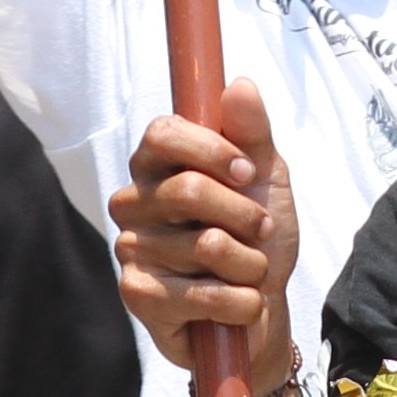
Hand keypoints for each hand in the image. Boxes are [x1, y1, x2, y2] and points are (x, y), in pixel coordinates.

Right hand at [111, 76, 300, 391]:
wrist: (262, 311)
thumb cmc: (256, 240)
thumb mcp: (265, 180)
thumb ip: (252, 134)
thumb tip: (240, 85)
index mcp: (157, 167)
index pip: (162, 133)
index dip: (210, 149)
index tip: (247, 170)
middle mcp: (134, 204)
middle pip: (189, 189)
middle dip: (246, 214)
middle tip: (262, 230)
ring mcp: (131, 249)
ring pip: (207, 245)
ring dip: (250, 264)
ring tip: (246, 271)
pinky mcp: (137, 296)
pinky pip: (203, 294)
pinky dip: (241, 301)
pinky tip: (237, 304)